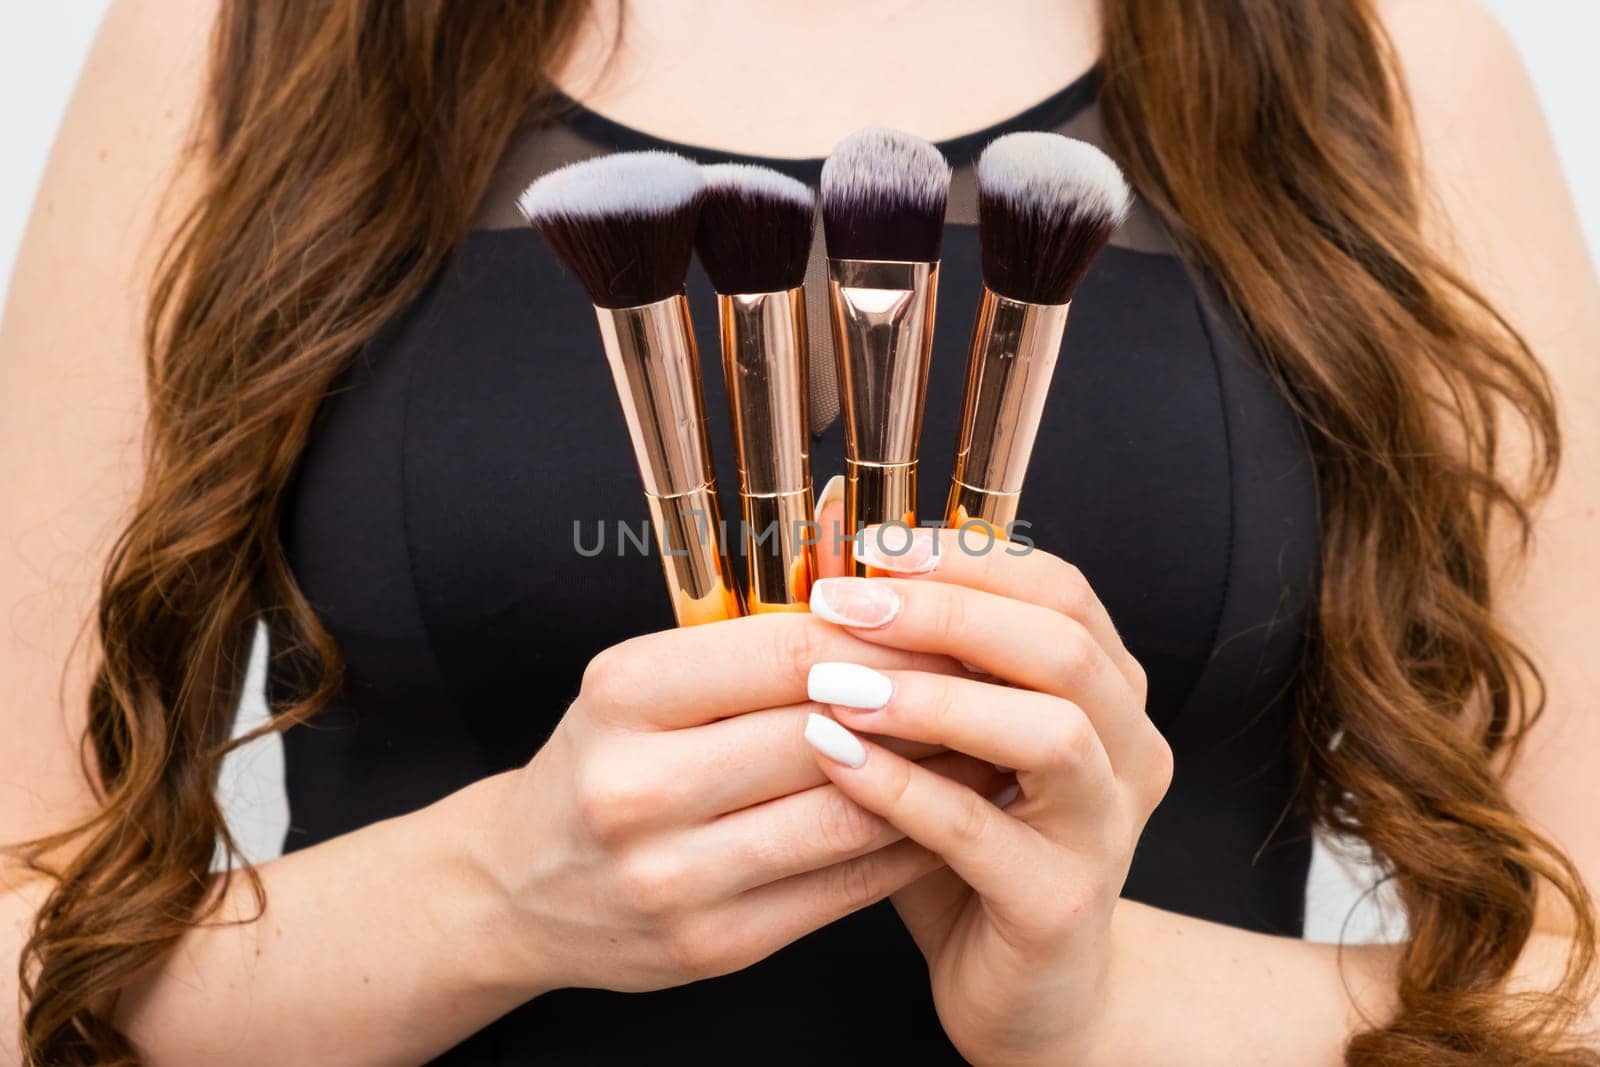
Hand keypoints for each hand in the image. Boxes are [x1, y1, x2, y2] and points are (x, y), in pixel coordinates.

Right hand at [484, 611, 1008, 996]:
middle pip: (824, 730)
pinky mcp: (712, 945)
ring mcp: (674, 878)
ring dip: (933, 777)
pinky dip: (906, 844)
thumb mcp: (638, 685)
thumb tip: (890, 616)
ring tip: (989, 741)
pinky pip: (840, 887)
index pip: (788, 650)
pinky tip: (947, 812)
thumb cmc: (602, 761)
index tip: (952, 620)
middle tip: (995, 677)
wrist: (519, 887)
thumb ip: (745, 654)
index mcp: (623, 695)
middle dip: (923, 700)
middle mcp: (639, 787)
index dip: (886, 635)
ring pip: (846, 815)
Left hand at [801, 526, 1171, 1065]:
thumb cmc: (967, 843)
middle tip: (842, 601)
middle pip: (1062, 644)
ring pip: (1052, 732)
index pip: (1058, 588)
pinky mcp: (1061, 904)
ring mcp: (1106, 830)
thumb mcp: (938, 733)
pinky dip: (904, 788)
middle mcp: (1128, 750)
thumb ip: (902, 650)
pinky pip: (984, 832)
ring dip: (936, 696)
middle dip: (947, 610)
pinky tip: (836, 758)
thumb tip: (824, 539)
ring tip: (835, 683)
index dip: (966, 555)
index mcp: (1108, 692)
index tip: (870, 543)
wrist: (1024, 990)